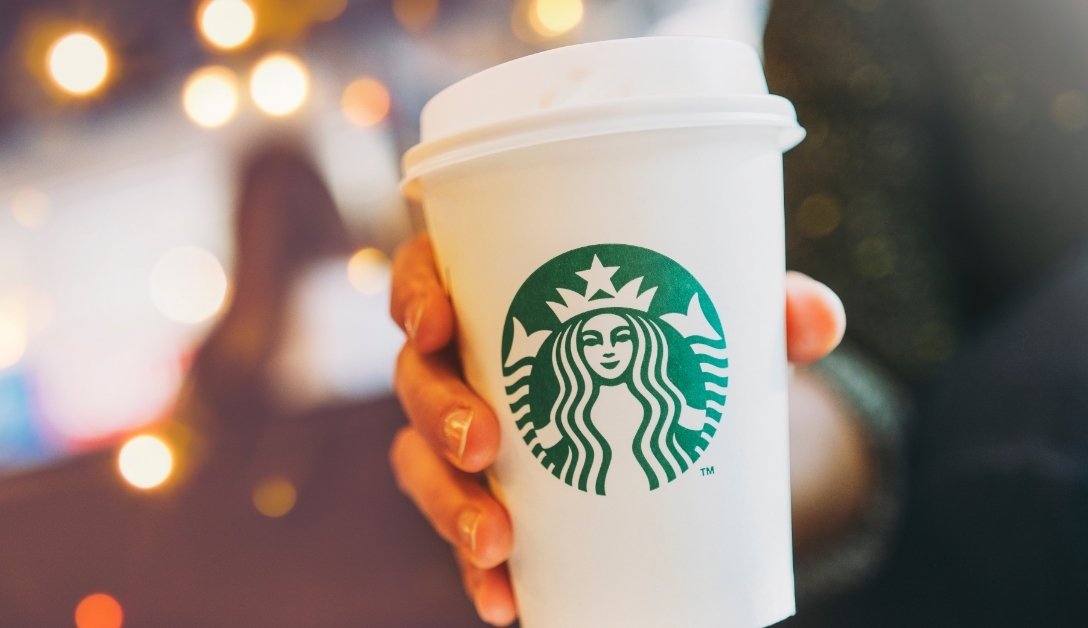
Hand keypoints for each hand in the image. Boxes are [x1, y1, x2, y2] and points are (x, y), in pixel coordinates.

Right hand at [389, 233, 846, 625]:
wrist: (687, 418)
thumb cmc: (678, 344)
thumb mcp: (719, 321)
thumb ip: (769, 310)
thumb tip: (815, 317)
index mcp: (497, 294)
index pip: (425, 276)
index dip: (413, 294)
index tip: (439, 321)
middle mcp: (467, 364)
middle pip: (415, 378)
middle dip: (437, 414)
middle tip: (484, 444)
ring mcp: (468, 437)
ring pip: (422, 464)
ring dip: (448, 505)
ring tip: (496, 541)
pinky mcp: (489, 501)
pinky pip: (463, 535)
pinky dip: (477, 573)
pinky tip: (505, 601)